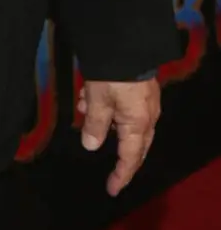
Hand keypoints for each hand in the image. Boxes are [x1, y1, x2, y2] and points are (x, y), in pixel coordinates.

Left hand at [78, 79, 160, 195]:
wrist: (126, 40)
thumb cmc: (111, 74)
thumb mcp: (98, 99)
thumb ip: (95, 125)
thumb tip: (91, 146)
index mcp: (138, 123)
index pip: (130, 157)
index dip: (121, 175)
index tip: (112, 189)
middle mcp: (147, 116)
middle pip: (134, 144)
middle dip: (118, 152)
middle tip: (107, 164)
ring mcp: (146, 101)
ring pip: (125, 122)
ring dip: (104, 120)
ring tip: (83, 107)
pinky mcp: (141, 87)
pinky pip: (125, 106)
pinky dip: (107, 106)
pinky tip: (88, 94)